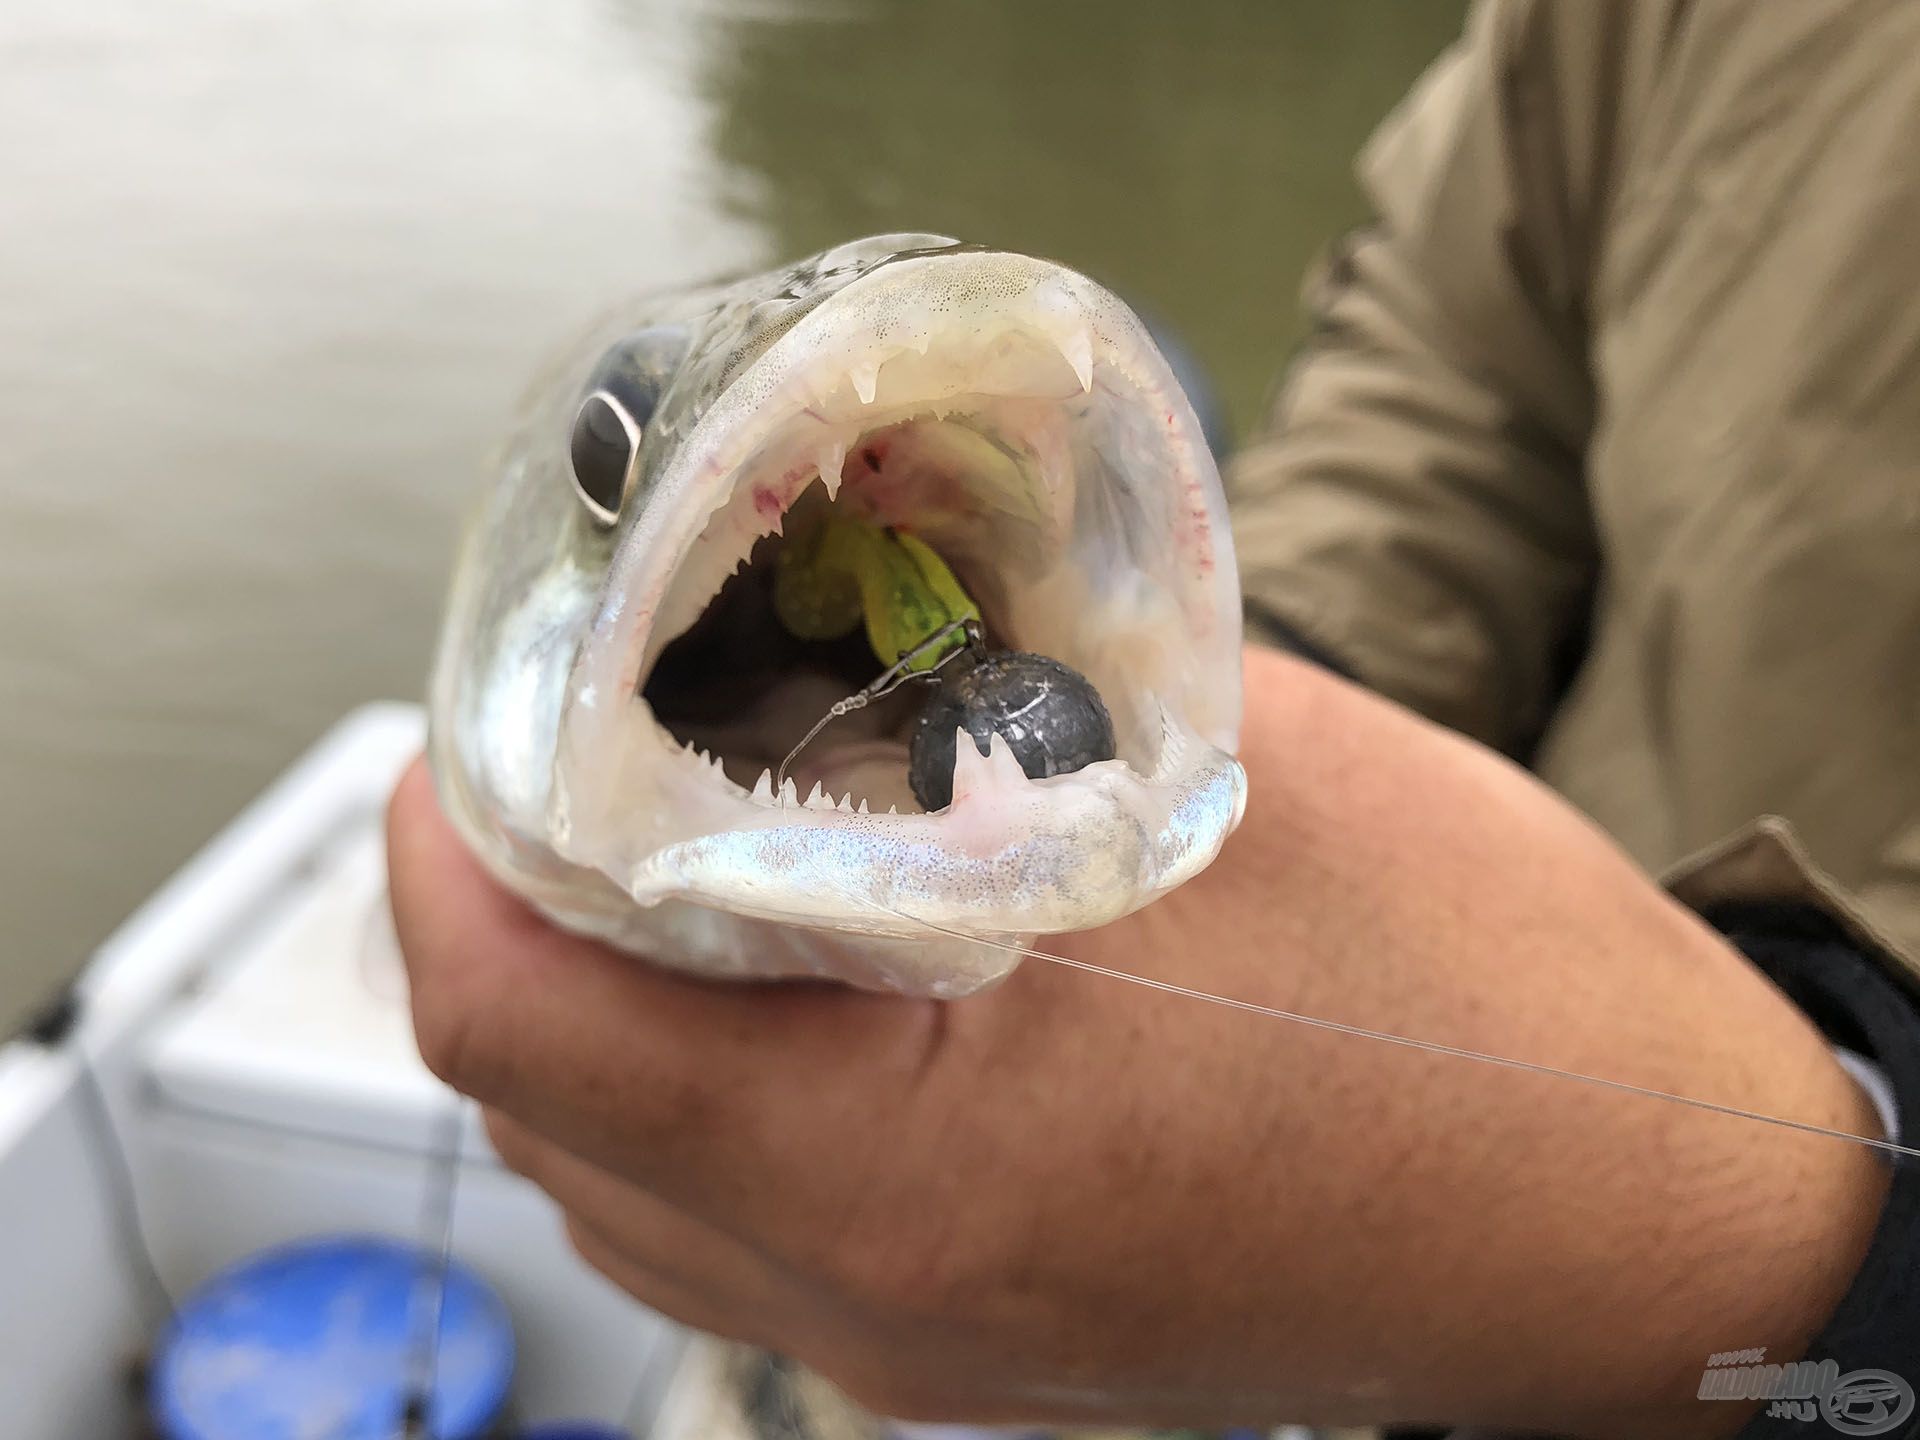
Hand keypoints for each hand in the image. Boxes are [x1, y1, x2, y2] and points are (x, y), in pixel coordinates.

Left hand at [388, 646, 1887, 1437]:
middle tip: (587, 737)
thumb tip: (826, 592)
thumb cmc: (1482, 1008)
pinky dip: (710, 1073)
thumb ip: (978, 683)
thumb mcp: (1216, 778)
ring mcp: (915, 1340)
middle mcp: (873, 1295)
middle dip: (518, 904)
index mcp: (906, 1166)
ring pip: (629, 1176)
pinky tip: (801, 953)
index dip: (450, 839)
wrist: (1638, 1218)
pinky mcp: (968, 1331)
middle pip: (550, 1103)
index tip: (486, 711)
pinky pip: (739, 1212)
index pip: (519, 1021)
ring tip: (680, 830)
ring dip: (606, 999)